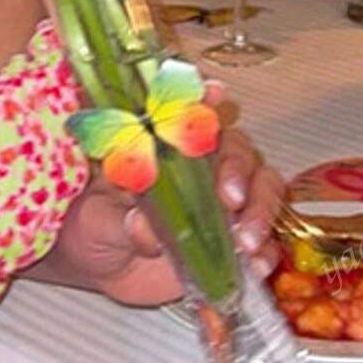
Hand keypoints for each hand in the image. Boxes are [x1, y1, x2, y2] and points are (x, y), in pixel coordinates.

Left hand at [58, 83, 284, 307]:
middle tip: (231, 199)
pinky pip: (264, 238)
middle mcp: (203, 165)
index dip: (207, 99)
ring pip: (262, 187)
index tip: (212, 94)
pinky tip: (258, 264)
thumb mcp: (97, 222)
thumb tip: (145, 226)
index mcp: (166, 144)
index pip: (193, 111)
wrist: (101, 268)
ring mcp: (223, 200)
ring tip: (247, 241)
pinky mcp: (234, 237)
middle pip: (239, 150)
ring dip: (261, 210)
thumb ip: (121, 223)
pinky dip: (267, 249)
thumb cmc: (95, 227)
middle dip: (239, 170)